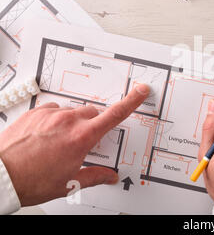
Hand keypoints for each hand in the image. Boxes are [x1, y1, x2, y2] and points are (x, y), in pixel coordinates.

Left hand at [0, 84, 149, 205]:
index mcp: (83, 137)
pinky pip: (53, 110)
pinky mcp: (35, 112)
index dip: (132, 101)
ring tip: (59, 141)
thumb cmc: (33, 181)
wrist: (1, 176)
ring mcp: (51, 114)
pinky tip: (46, 135)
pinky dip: (55, 120)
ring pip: (72, 111)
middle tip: (83, 141)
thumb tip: (109, 176)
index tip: (141, 91)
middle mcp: (68, 121)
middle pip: (93, 113)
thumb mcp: (69, 183)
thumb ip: (95, 176)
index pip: (116, 115)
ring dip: (72, 122)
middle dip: (93, 124)